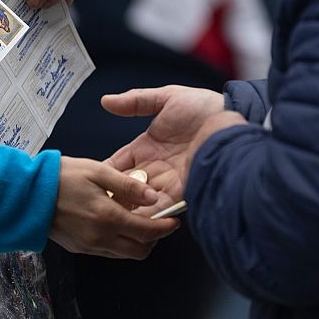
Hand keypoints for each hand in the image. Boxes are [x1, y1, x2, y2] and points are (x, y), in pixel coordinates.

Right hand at [49, 157, 179, 259]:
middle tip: (157, 222)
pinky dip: (119, 242)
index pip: (148, 232)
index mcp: (108, 218)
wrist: (26, 194)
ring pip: (124, 254)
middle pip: (140, 251)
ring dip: (136, 242)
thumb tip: (154, 197)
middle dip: (153, 239)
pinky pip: (108, 252)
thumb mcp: (97, 171)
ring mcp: (89, 247)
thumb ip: (127, 186)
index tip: (174, 221)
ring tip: (135, 220)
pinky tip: (114, 223)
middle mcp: (101, 238)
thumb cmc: (60, 176)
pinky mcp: (78, 249)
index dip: (165, 228)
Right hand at [102, 86, 224, 211]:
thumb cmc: (204, 106)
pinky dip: (149, 214)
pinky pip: (163, 206)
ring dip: (129, 208)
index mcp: (147, 147)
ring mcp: (170, 181)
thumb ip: (136, 101)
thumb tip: (106, 101)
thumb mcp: (167, 98)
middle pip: (127, 187)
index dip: (104, 173)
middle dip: (113, 197)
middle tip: (93, 206)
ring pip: (142, 201)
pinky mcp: (185, 190)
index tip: (85, 182)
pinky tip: (135, 220)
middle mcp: (157, 168)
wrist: (233, 117)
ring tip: (109, 218)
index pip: (118, 165)